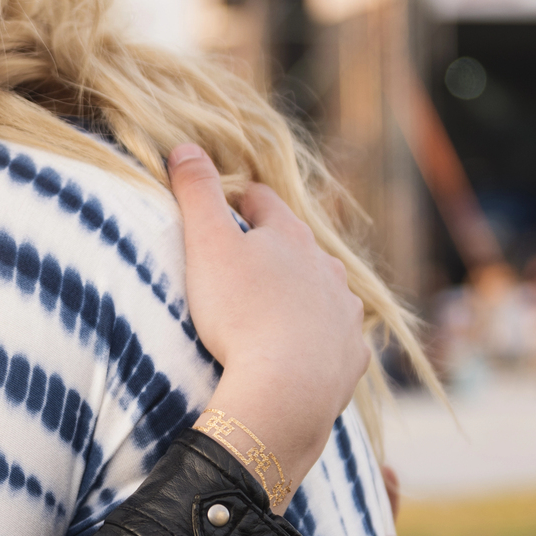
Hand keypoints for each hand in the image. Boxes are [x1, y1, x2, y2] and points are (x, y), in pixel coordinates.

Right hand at [169, 144, 369, 496]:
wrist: (284, 390)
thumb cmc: (240, 313)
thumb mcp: (207, 245)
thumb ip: (196, 192)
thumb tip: (185, 146)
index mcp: (291, 236)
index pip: (265, 202)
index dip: (243, 202)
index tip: (229, 208)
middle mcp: (327, 269)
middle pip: (300, 247)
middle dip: (276, 251)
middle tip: (246, 264)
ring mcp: (344, 314)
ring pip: (324, 292)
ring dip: (303, 296)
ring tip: (274, 311)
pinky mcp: (351, 357)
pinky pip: (337, 341)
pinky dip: (320, 341)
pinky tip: (303, 354)